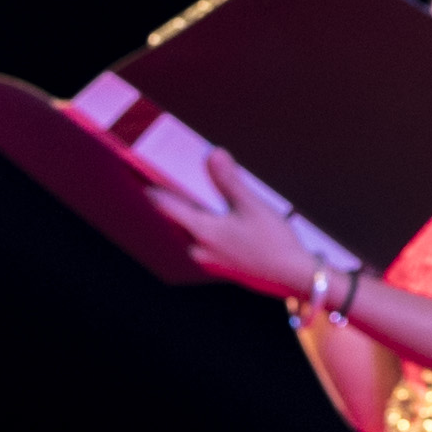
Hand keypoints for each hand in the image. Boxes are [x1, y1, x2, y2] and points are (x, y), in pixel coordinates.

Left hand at [144, 143, 324, 298]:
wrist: (293, 277)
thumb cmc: (274, 242)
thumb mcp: (252, 206)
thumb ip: (228, 180)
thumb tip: (212, 153)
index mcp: (203, 230)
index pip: (167, 206)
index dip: (152, 191)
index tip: (137, 179)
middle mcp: (199, 248)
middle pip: (174, 221)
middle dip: (168, 204)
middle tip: (157, 186)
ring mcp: (209, 259)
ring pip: (187, 234)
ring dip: (184, 218)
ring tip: (183, 202)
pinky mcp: (221, 266)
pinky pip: (201, 244)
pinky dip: (200, 230)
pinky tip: (210, 223)